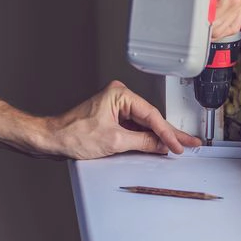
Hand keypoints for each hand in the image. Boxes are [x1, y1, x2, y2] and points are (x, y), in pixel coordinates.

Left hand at [41, 81, 201, 159]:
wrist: (51, 140)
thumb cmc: (72, 134)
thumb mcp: (115, 141)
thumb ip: (143, 142)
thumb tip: (161, 145)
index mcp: (120, 94)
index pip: (151, 115)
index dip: (167, 133)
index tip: (177, 145)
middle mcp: (119, 97)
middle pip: (151, 118)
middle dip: (169, 133)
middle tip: (188, 142)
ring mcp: (116, 108)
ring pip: (144, 125)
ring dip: (159, 137)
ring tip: (178, 146)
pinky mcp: (112, 119)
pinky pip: (135, 129)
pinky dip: (146, 138)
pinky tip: (159, 146)